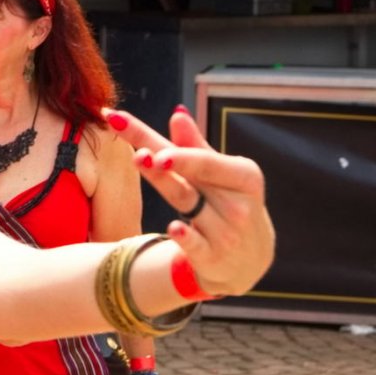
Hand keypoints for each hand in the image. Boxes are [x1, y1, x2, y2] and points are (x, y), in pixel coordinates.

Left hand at [105, 106, 274, 297]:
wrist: (250, 261)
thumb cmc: (229, 205)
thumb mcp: (221, 177)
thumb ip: (196, 148)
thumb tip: (176, 113)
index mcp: (243, 175)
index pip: (199, 154)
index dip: (168, 141)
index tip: (126, 123)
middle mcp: (238, 202)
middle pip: (192, 174)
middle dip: (168, 159)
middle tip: (139, 147)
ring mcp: (228, 231)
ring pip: (187, 202)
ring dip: (166, 183)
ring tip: (141, 159)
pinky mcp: (214, 258)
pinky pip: (197, 245)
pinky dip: (186, 237)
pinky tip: (174, 228)